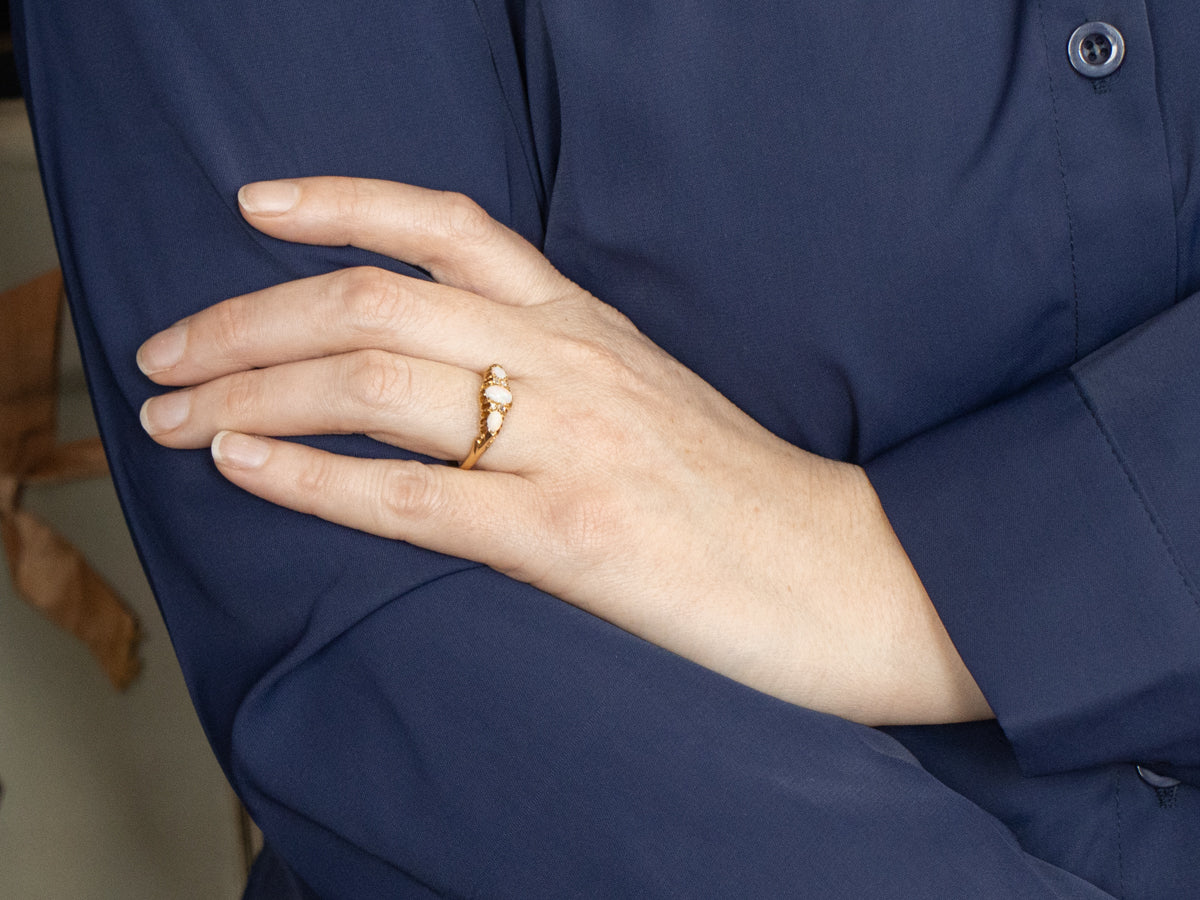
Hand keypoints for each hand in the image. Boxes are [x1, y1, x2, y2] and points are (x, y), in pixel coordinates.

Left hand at [137, 177, 989, 725]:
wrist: (849, 575)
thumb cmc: (742, 498)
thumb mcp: (646, 401)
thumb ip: (555, 374)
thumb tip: (445, 386)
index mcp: (590, 325)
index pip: (449, 225)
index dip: (339, 202)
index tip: (254, 207)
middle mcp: (573, 361)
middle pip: (375, 302)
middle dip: (245, 319)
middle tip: (166, 353)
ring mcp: (571, 443)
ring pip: (375, 385)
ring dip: (250, 396)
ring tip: (174, 417)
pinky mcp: (573, 534)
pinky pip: (414, 496)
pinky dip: (313, 480)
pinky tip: (245, 471)